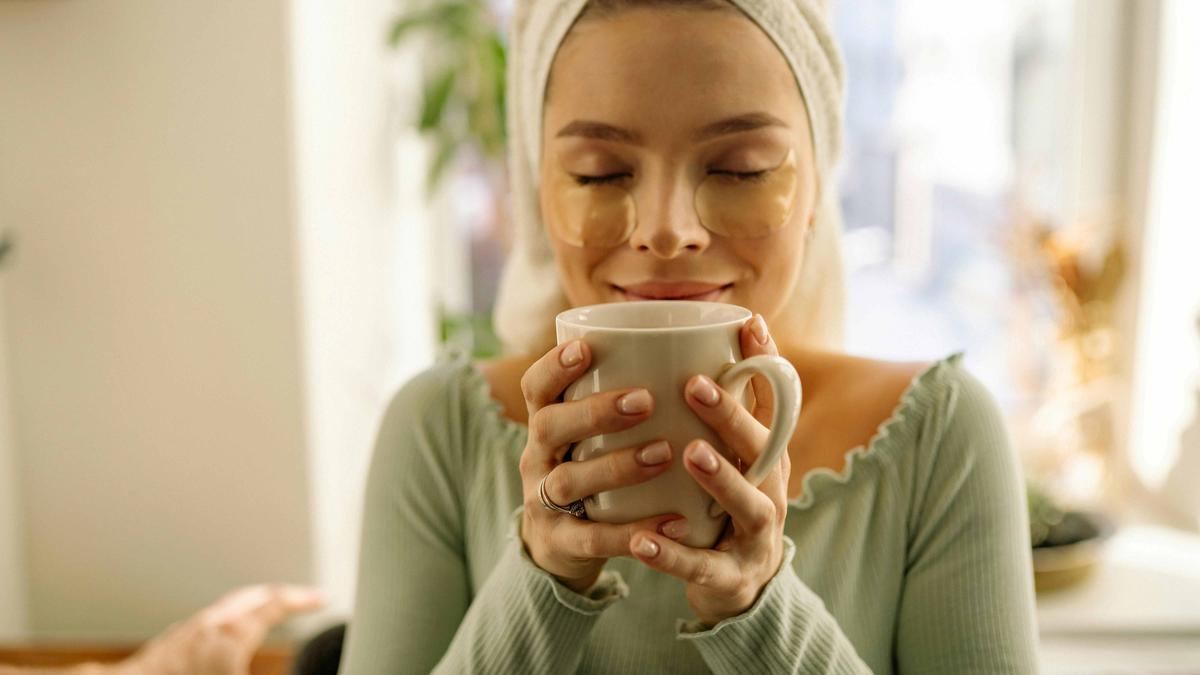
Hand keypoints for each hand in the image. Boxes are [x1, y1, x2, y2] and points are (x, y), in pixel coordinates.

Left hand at [119, 584, 324, 674]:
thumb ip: (273, 674)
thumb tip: (305, 672)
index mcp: (234, 634)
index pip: (278, 604)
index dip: (304, 600)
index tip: (322, 599)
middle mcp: (212, 625)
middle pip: (254, 597)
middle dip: (281, 596)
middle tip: (300, 600)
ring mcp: (189, 632)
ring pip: (229, 608)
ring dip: (253, 607)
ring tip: (266, 615)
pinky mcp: (171, 646)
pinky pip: (209, 623)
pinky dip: (229, 623)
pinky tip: (224, 640)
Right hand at [518, 339, 690, 593]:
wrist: (563, 547)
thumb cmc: (595, 469)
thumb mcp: (594, 435)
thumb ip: (625, 396)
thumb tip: (704, 341)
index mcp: (546, 424)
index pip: (536, 387)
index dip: (554, 366)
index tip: (586, 347)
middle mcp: (537, 458)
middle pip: (549, 426)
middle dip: (595, 411)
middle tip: (645, 401)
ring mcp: (544, 503)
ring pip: (569, 481)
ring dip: (616, 466)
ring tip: (664, 454)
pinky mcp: (562, 543)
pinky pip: (594, 538)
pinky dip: (633, 531)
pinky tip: (675, 521)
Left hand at [629, 314, 790, 626]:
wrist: (736, 586)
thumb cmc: (722, 504)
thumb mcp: (728, 456)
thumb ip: (712, 409)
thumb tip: (685, 341)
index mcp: (768, 456)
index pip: (778, 404)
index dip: (767, 364)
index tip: (749, 323)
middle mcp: (771, 490)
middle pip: (763, 449)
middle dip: (732, 415)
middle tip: (693, 384)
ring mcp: (756, 535)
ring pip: (747, 505)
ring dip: (721, 478)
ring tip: (689, 453)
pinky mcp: (731, 577)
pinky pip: (701, 566)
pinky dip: (671, 555)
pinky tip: (640, 541)